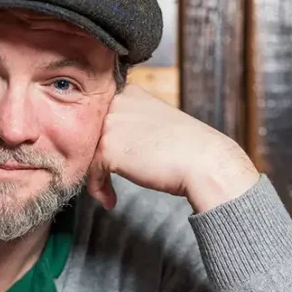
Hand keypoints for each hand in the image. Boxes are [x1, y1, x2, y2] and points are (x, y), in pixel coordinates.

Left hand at [86, 83, 259, 211]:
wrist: (203, 162)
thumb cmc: (187, 147)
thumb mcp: (156, 122)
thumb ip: (131, 123)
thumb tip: (111, 142)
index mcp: (130, 92)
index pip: (101, 115)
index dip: (101, 139)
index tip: (107, 159)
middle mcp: (116, 102)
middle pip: (90, 132)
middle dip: (95, 158)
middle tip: (103, 178)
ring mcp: (110, 124)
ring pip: (87, 152)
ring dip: (96, 175)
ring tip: (107, 191)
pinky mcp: (107, 148)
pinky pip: (91, 172)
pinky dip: (99, 189)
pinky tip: (110, 200)